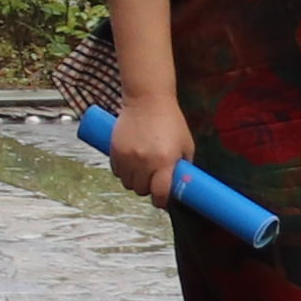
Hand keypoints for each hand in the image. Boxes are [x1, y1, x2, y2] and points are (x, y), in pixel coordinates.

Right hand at [99, 87, 194, 202]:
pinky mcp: (115, 150)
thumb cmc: (171, 121)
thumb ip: (184, 165)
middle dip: (148, 188)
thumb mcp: (186, 144)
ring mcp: (128, 156)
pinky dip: (123, 172)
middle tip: (152, 180)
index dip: (161, 201)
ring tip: (141, 171)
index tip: (162, 200)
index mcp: (165, 161)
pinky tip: (130, 164)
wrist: (147, 99)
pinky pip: (117, 172)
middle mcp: (145, 161)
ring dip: (134, 181)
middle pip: (141, 190)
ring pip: (127, 183)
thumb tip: (181, 184)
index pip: (160, 193)